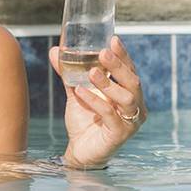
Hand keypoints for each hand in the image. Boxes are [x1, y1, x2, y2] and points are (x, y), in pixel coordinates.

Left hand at [49, 35, 146, 169]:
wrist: (80, 151)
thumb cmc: (85, 120)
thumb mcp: (76, 93)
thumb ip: (69, 73)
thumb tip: (55, 50)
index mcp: (128, 92)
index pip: (129, 70)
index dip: (122, 55)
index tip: (113, 39)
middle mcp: (135, 105)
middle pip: (133, 81)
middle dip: (118, 66)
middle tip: (102, 53)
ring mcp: (130, 121)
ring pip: (126, 98)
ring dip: (108, 83)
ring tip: (91, 72)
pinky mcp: (120, 134)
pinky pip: (110, 115)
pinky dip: (95, 101)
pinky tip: (80, 92)